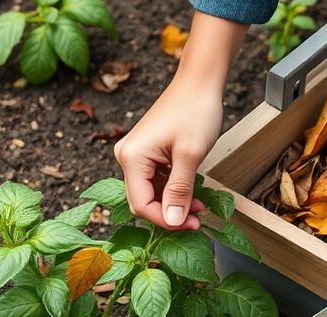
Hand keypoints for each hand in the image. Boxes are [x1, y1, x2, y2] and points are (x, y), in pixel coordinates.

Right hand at [114, 78, 222, 230]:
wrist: (199, 81)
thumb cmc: (196, 110)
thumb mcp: (190, 154)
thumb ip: (179, 191)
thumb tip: (171, 222)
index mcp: (132, 158)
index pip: (141, 205)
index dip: (165, 220)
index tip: (192, 225)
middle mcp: (127, 157)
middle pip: (143, 201)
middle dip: (170, 214)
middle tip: (198, 220)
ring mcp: (135, 154)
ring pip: (151, 193)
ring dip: (174, 204)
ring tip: (200, 206)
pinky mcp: (146, 153)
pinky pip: (156, 181)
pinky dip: (174, 190)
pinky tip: (192, 193)